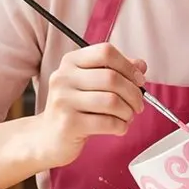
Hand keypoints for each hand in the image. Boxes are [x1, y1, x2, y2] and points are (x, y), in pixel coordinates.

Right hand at [39, 43, 145, 168]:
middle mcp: (63, 77)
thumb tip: (141, 65)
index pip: (106, 52)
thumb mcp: (91, 83)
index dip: (128, 65)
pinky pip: (107, 122)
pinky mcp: (68, 124)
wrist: (47, 137)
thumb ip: (116, 70)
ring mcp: (63, 100)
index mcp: (70, 61)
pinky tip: (119, 127)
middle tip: (138, 104)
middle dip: (133, 93)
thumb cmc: (74, 107)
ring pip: (112, 101)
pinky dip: (121, 126)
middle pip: (112, 77)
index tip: (139, 80)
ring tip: (127, 117)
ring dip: (128, 111)